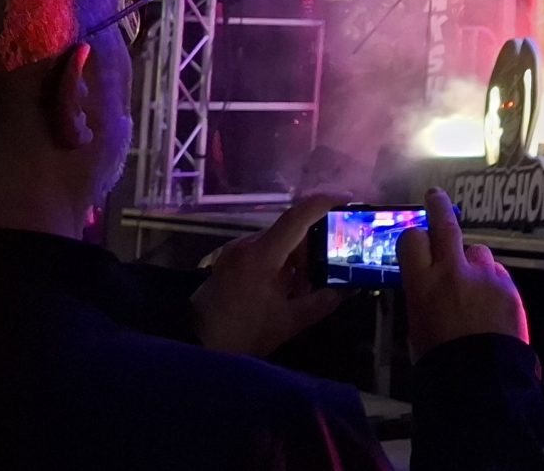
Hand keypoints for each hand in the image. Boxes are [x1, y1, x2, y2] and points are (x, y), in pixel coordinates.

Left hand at [190, 192, 350, 356]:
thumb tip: (347, 289)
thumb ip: (322, 302)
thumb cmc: (242, 332)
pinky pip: (264, 252)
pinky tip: (292, 286)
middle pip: (291, 230)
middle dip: (317, 242)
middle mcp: (248, 245)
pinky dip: (283, 262)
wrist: (194, 344)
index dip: (325, 202)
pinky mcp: (230, 263)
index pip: (298, 216)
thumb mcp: (288, 322)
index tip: (349, 199)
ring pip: (278, 242)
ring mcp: (236, 252)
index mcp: (262, 254)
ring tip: (316, 280)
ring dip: (300, 256)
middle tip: (339, 258)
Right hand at [399, 188, 528, 360]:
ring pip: (477, 252)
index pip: (412, 239)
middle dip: (438, 207)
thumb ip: (424, 295)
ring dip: (472, 262)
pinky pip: (497, 274)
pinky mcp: (508, 286)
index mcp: (422, 284)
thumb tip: (430, 283)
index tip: (415, 238)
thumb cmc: (440, 359)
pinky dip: (492, 283)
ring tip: (472, 289)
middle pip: (445, 225)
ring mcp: (484, 276)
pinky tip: (490, 306)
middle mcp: (453, 271)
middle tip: (435, 196)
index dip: (413, 238)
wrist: (481, 378)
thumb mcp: (417, 325)